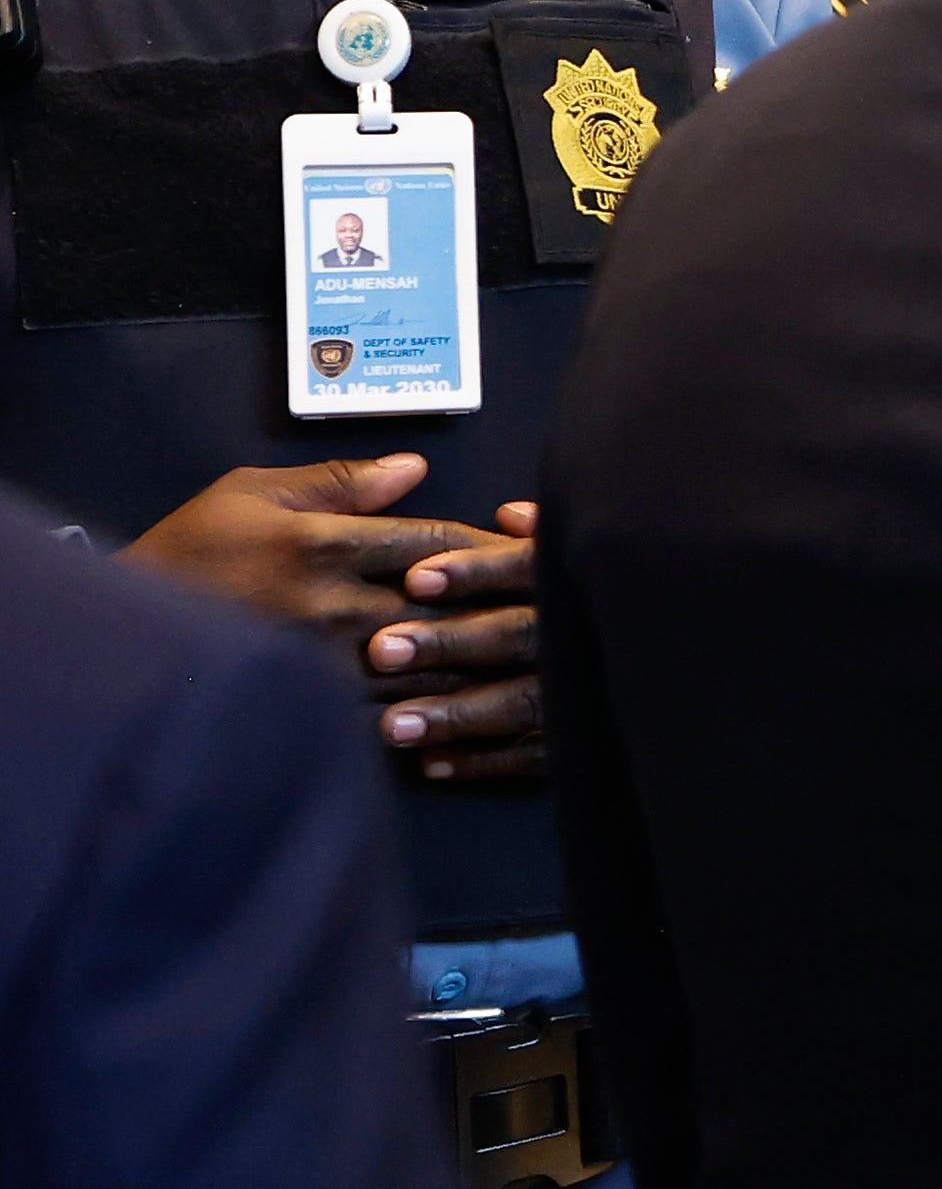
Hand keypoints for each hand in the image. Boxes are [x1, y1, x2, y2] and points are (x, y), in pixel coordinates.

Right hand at [130, 453, 528, 775]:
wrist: (126, 631)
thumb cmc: (190, 550)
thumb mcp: (252, 493)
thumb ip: (339, 482)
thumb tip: (415, 469)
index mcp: (325, 544)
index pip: (439, 543)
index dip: (498, 546)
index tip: (538, 547)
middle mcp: (335, 604)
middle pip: (452, 607)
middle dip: (510, 608)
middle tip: (568, 609)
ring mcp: (326, 661)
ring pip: (433, 665)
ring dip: (488, 666)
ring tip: (546, 666)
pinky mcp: (313, 704)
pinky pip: (393, 714)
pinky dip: (438, 715)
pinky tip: (478, 719)